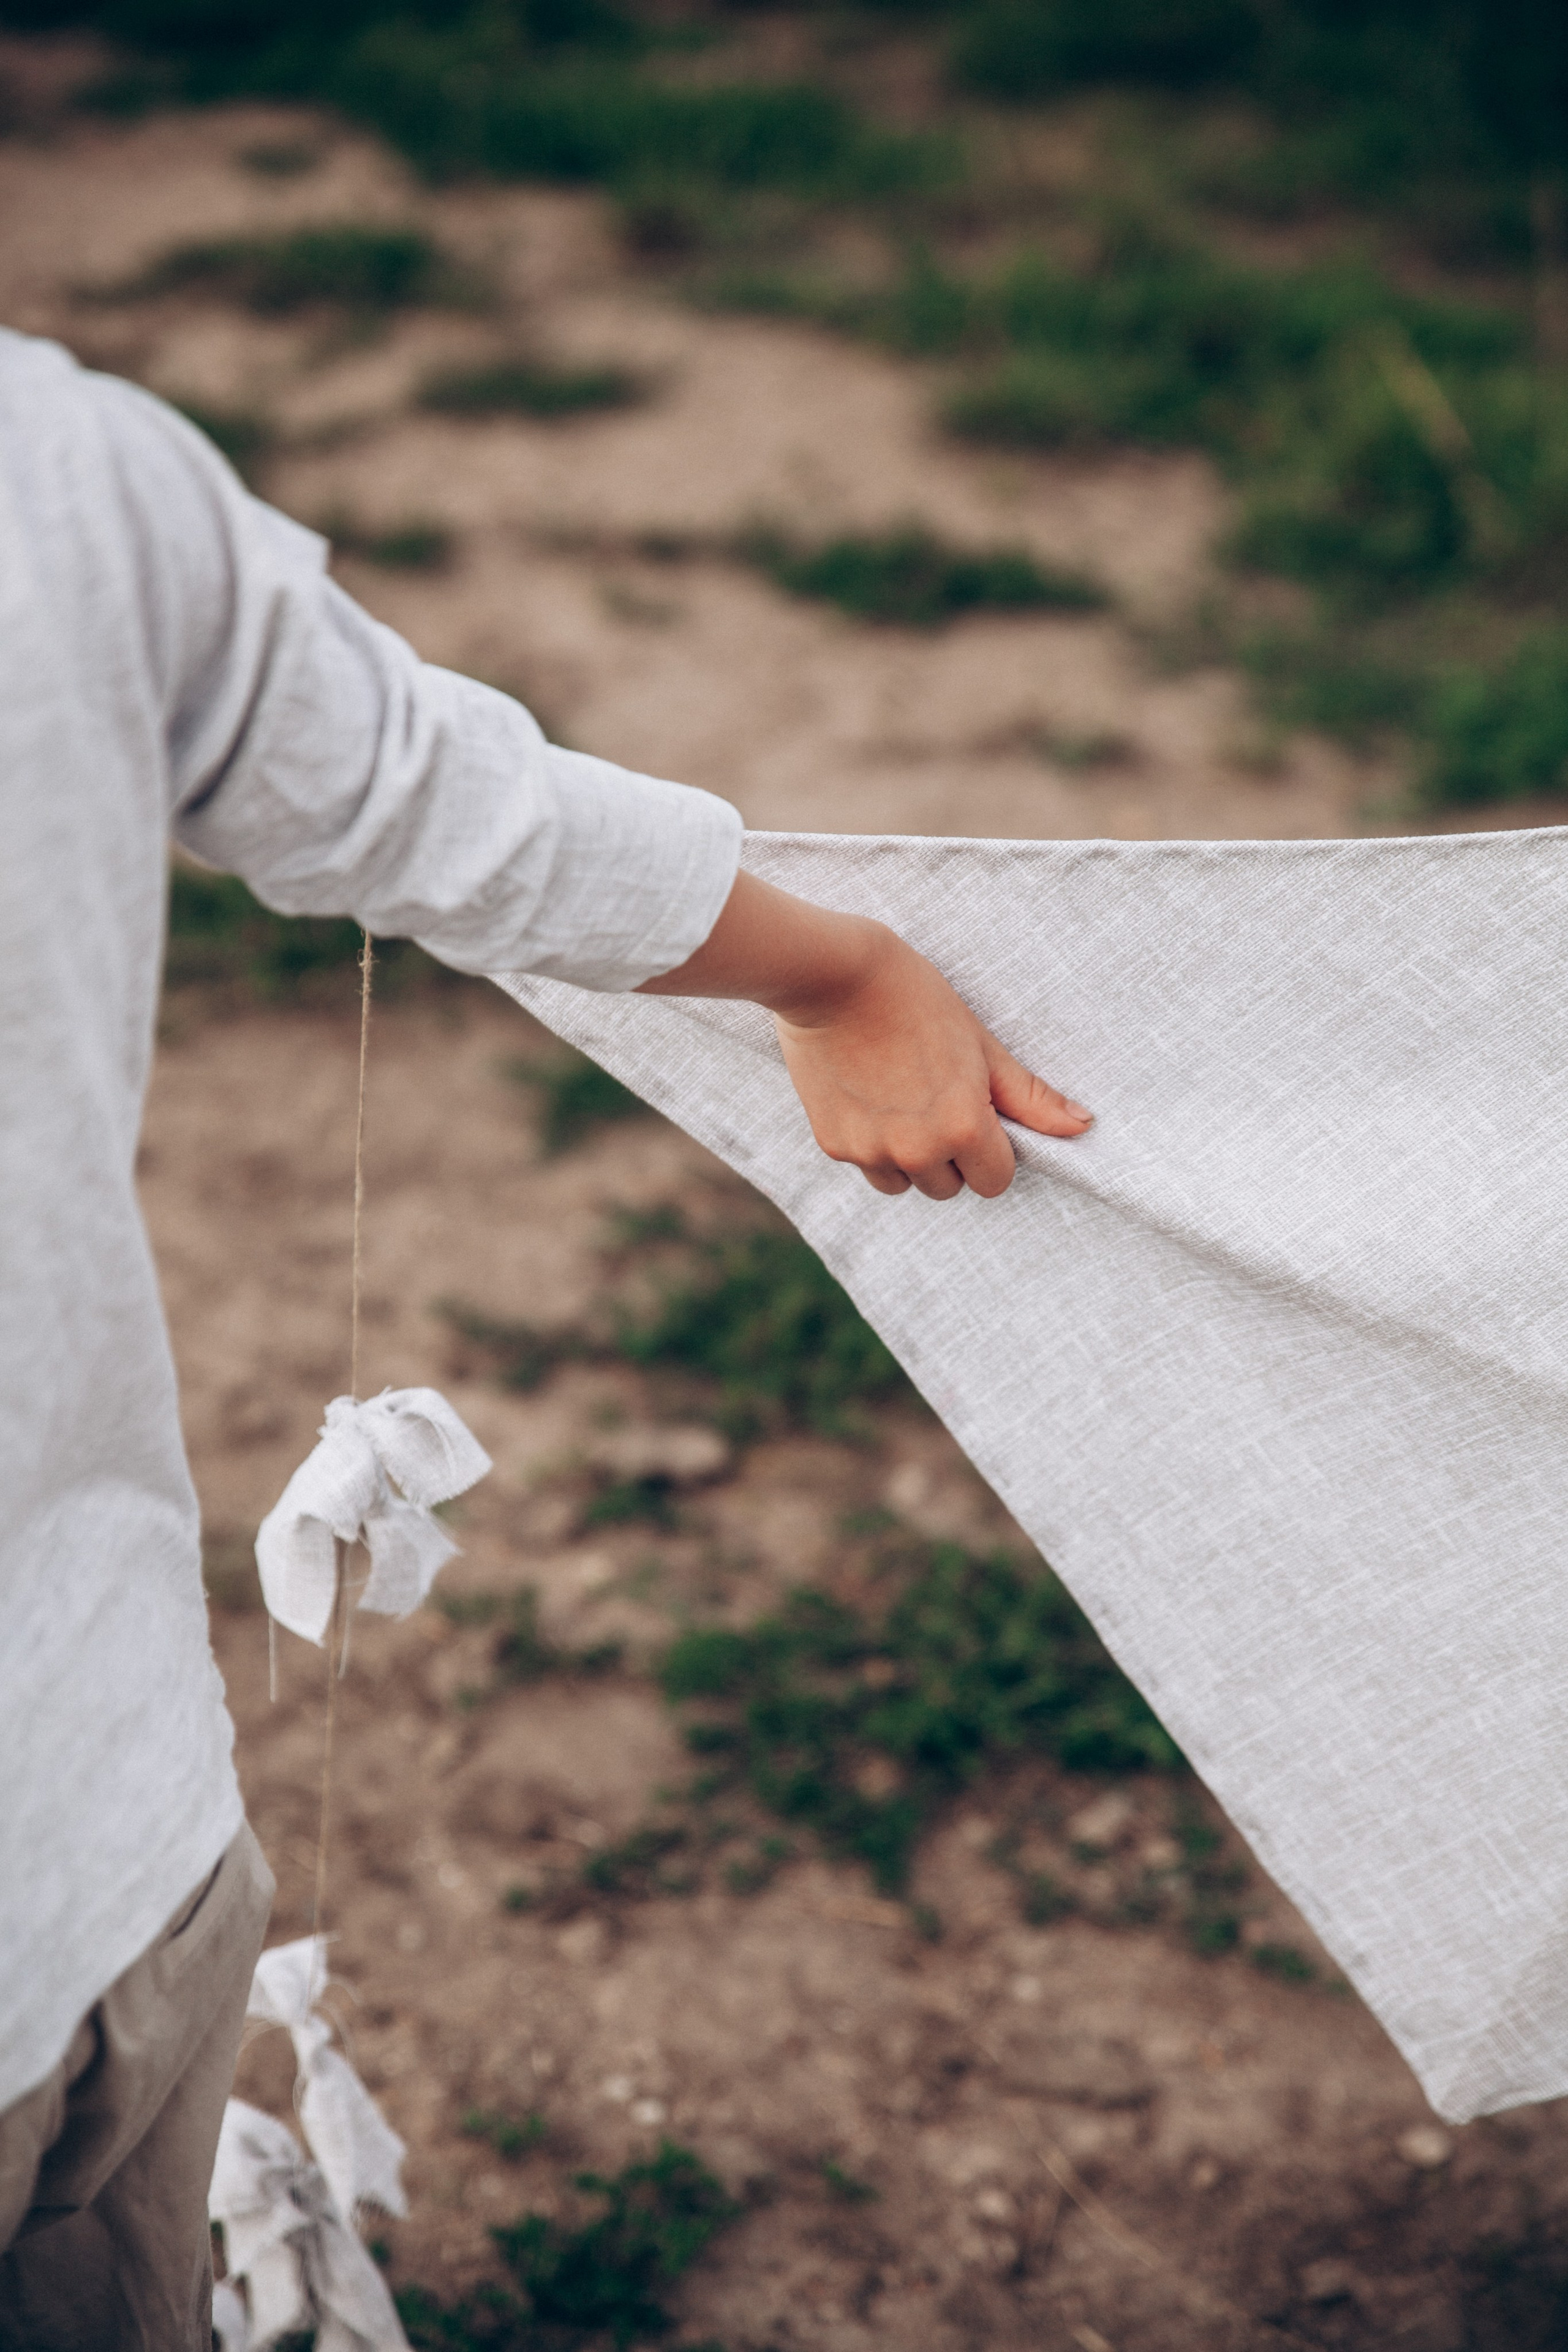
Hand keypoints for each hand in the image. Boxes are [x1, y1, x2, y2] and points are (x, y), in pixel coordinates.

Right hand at [775, 922, 1088, 1198]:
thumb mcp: (981, 1045)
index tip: (976, 1115)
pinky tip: (867, 1096)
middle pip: (948, 1187)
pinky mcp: (833, 1145)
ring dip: (908, 1158)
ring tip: (899, 1100)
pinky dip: (871, 1142)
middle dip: (949, 1155)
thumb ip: (1028, 1097)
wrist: (834, 977)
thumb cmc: (915, 999)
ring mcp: (871, 1152)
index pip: (994, 1181)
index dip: (991, 1150)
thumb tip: (1082, 1126)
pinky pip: (866, 1164)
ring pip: (904, 1183)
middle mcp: (917, 1151)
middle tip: (934, 1099)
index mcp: (963, 1128)